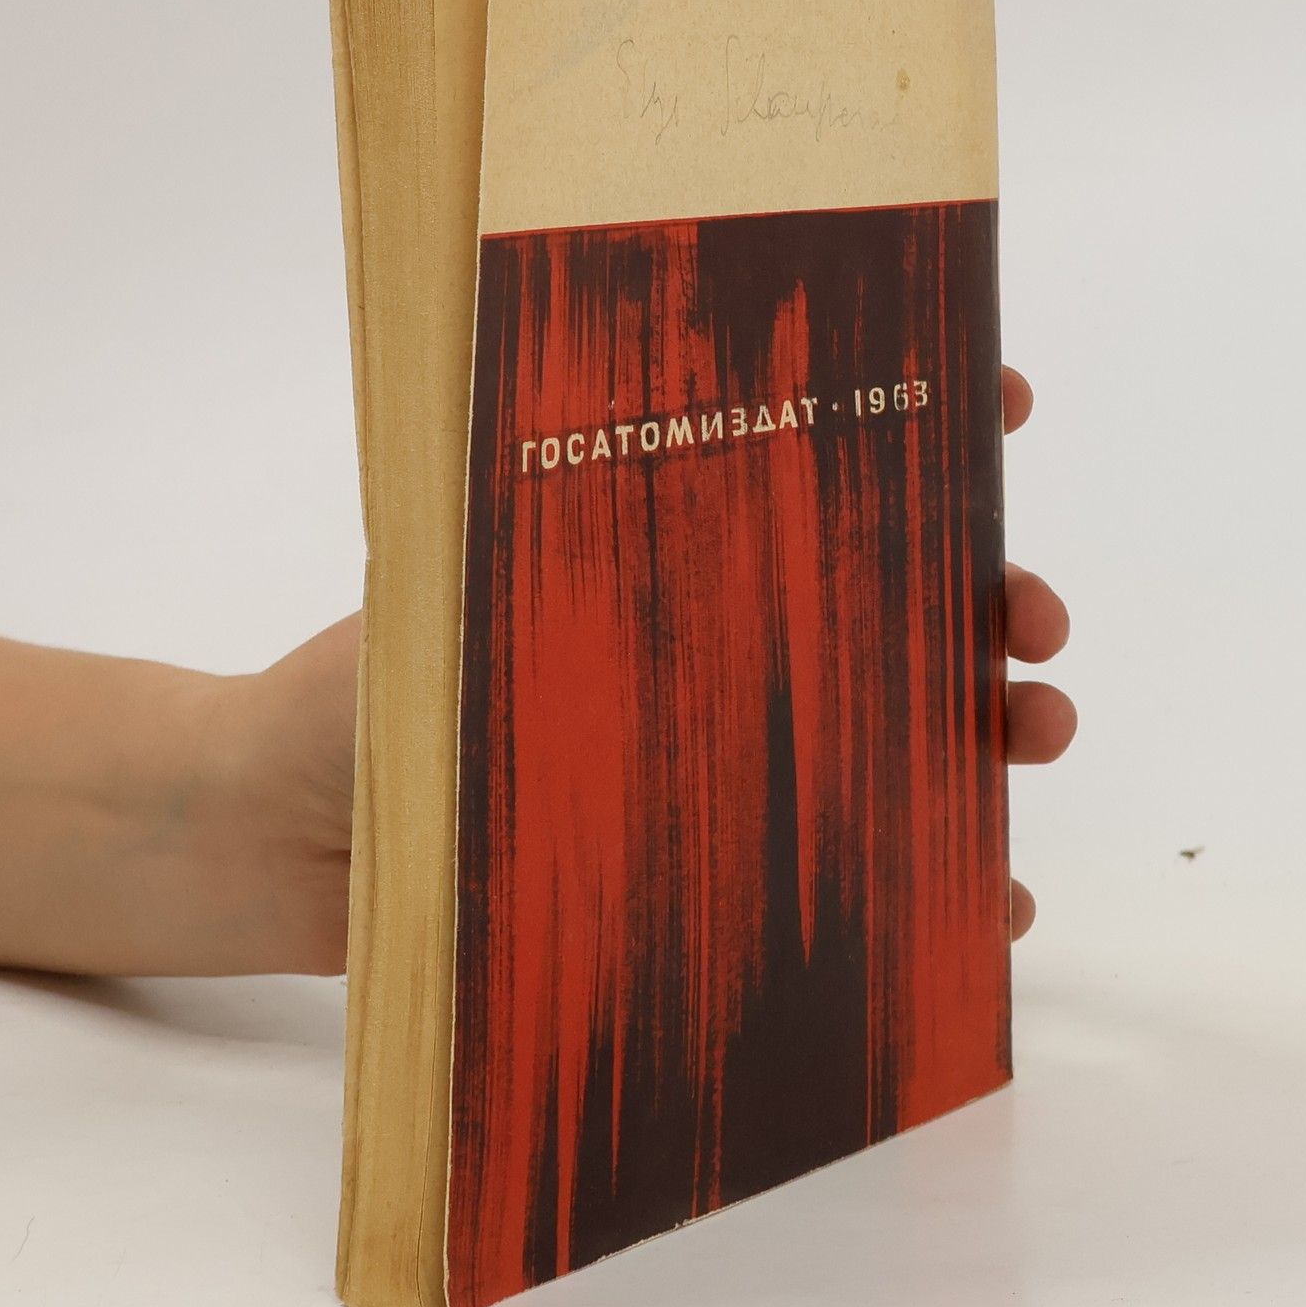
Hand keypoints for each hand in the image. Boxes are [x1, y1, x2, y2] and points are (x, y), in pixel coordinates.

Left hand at [226, 365, 1073, 972]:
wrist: (271, 839)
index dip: (915, 431)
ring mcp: (709, 763)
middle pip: (882, 611)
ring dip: (987, 730)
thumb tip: (673, 449)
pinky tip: (990, 904)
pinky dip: (928, 890)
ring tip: (1034, 734)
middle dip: (984, 599)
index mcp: (657, 555)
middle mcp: (701, 652)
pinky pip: (836, 877)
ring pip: (888, 737)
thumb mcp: (444, 588)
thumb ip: (538, 538)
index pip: (803, 474)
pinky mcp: (697, 870)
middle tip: (1029, 620)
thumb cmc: (345, 692)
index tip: (1004, 402)